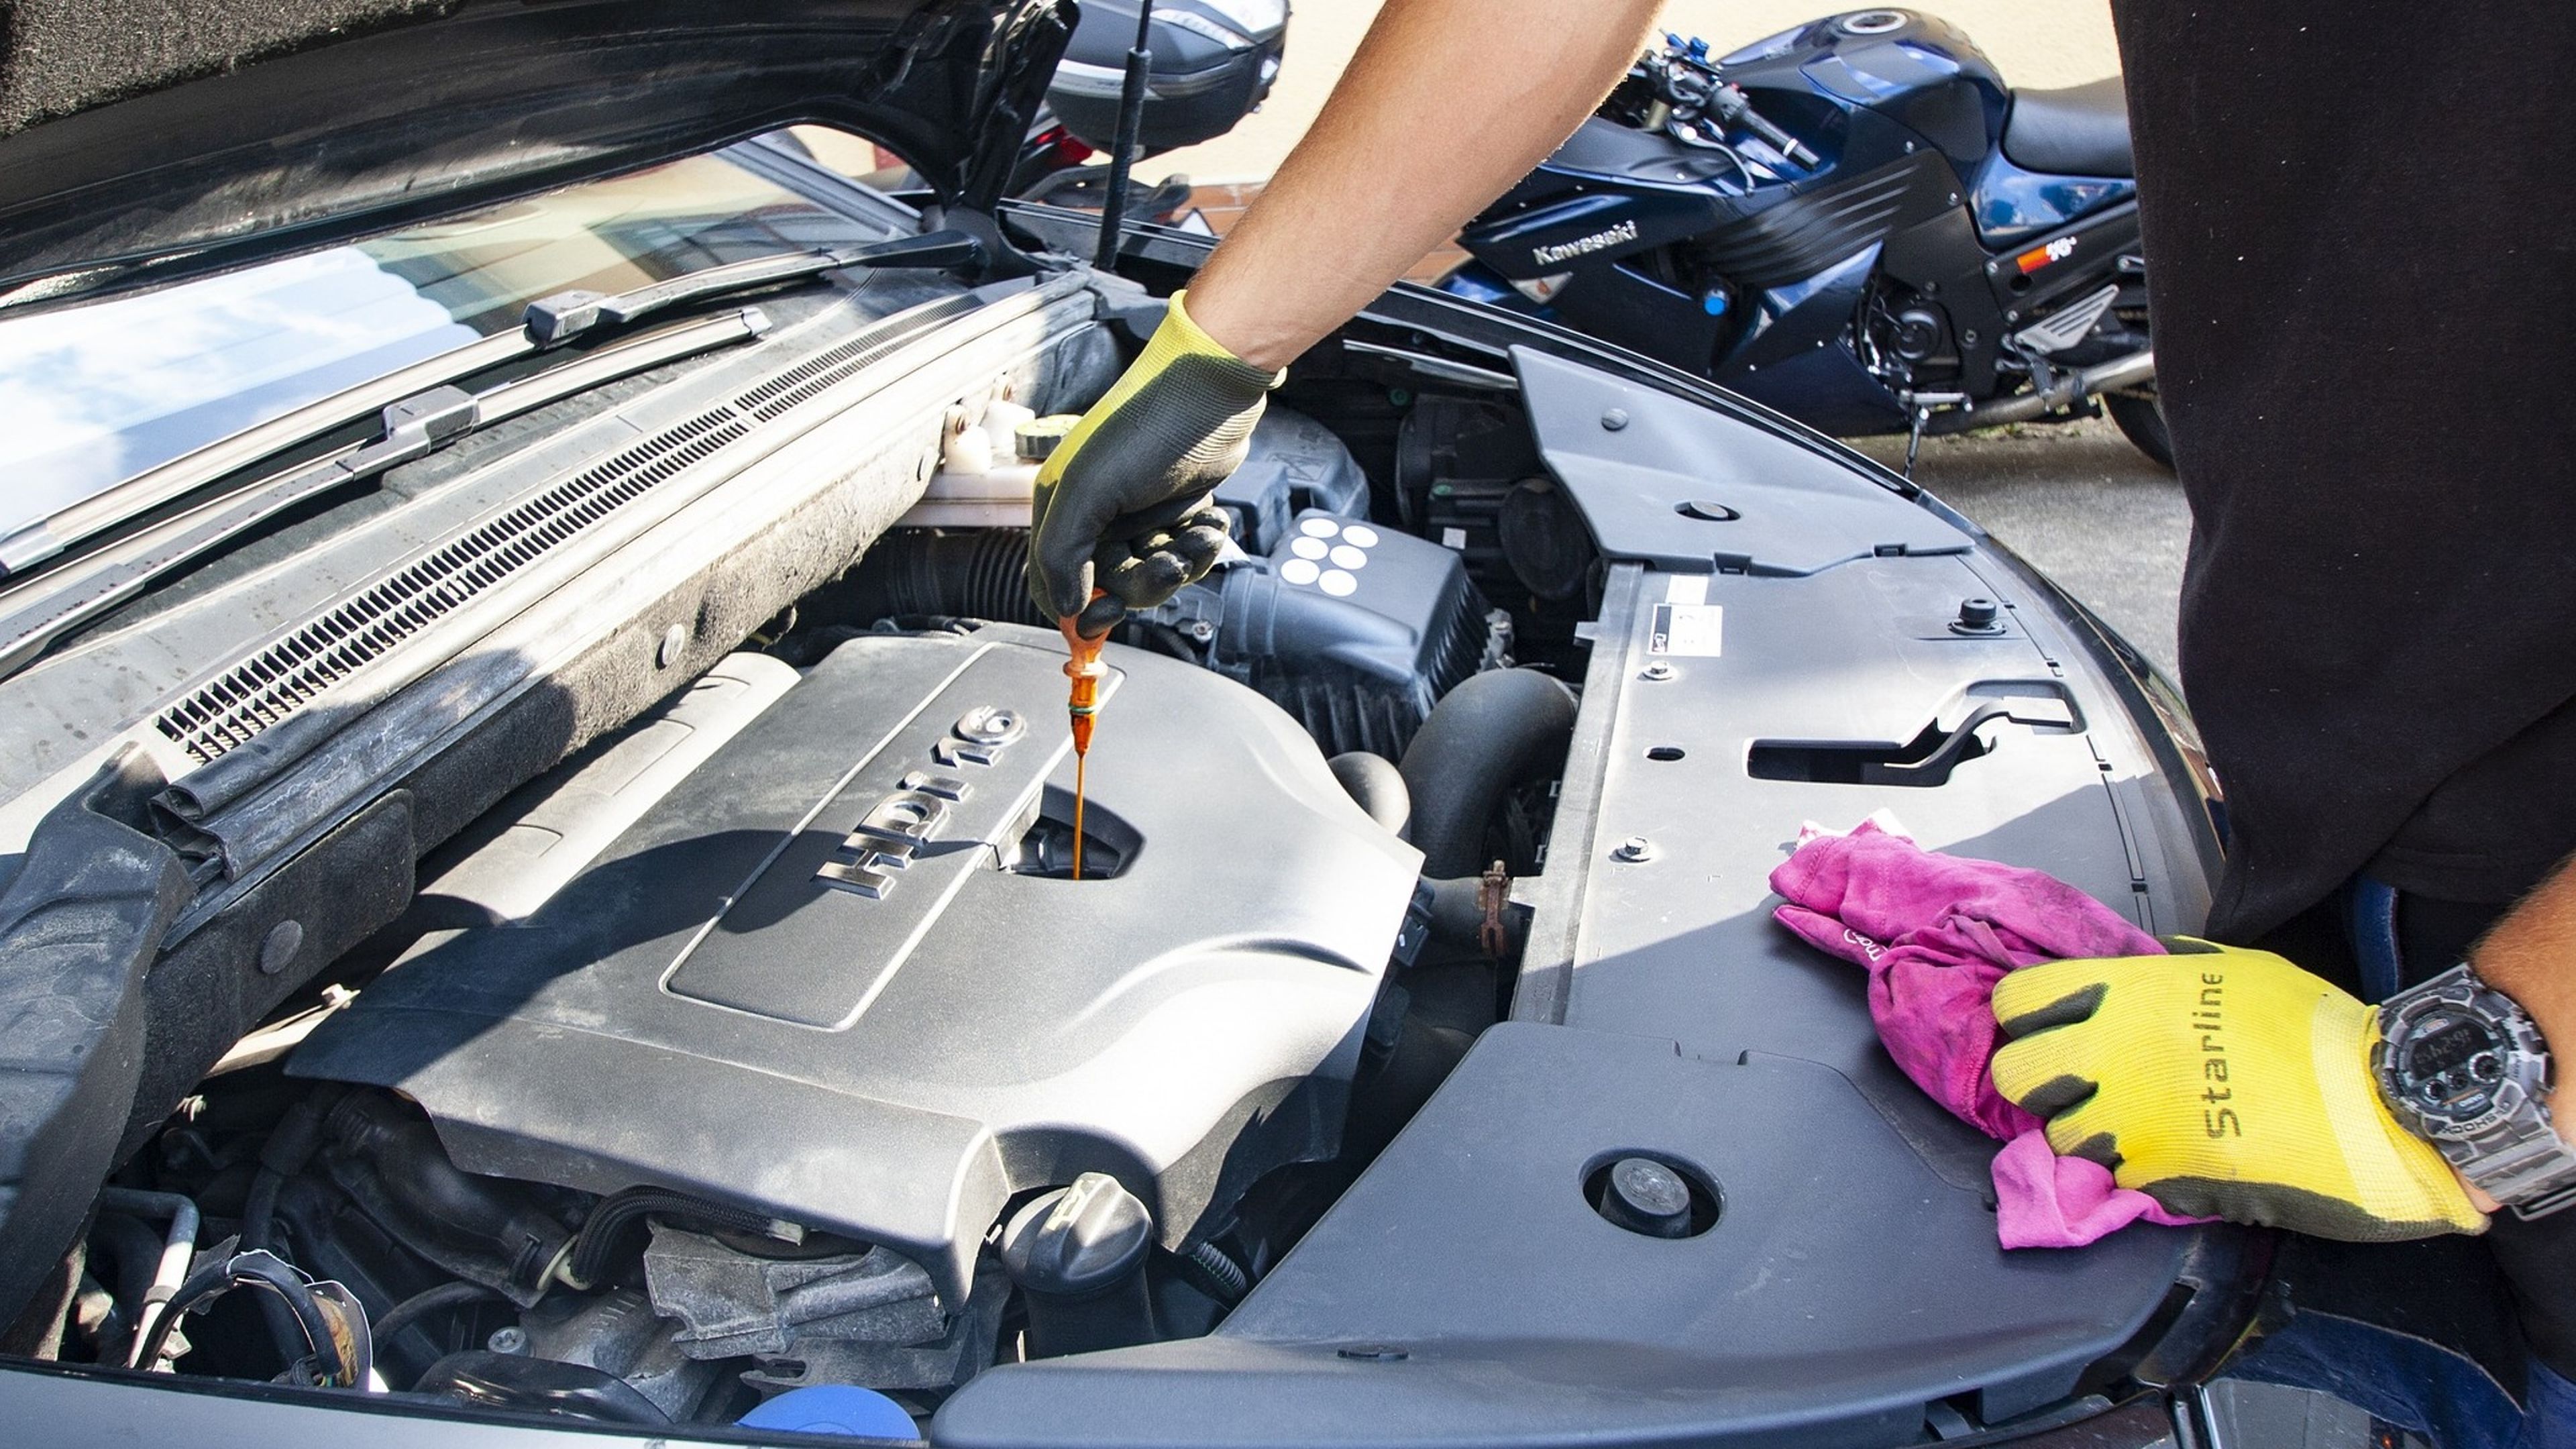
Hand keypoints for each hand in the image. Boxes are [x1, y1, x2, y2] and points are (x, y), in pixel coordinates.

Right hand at [1027, 290, 1278, 635]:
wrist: (1214, 388)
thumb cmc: (1149, 427)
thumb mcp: (1091, 490)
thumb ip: (1064, 551)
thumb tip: (1067, 607)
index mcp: (1061, 508)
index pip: (1052, 585)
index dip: (1077, 610)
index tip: (1107, 616)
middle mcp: (1094, 515)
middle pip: (1110, 587)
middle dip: (1144, 583)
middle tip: (1170, 564)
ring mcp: (1135, 514)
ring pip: (1151, 575)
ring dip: (1181, 564)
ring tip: (1200, 533)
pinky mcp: (1173, 510)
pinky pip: (1181, 554)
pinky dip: (1200, 546)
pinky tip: (1212, 521)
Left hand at [1990, 938, 2486, 1240]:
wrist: (2378, 1106)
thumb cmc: (2316, 1030)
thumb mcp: (2238, 970)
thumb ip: (2173, 970)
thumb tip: (2143, 965)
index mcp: (2130, 993)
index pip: (2019, 1000)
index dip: (2028, 1017)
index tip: (2052, 1027)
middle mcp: (2114, 1053)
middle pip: (2016, 1074)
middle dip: (2040, 1080)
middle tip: (2082, 1084)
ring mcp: (2130, 1119)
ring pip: (2060, 1133)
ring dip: (2088, 1132)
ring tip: (2137, 1125)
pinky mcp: (2155, 1176)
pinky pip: (2114, 1175)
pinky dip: (2134, 1170)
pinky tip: (2174, 1156)